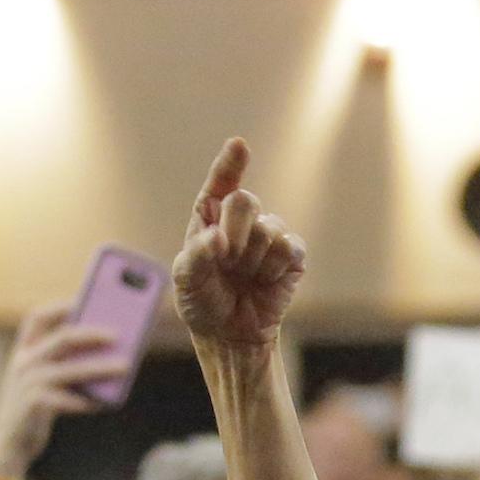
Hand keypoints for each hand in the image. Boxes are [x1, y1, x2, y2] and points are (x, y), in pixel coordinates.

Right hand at [0, 302, 133, 479]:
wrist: (9, 444)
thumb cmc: (35, 409)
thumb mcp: (44, 381)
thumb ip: (66, 365)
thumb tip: (112, 354)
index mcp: (23, 351)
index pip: (38, 317)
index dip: (62, 305)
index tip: (87, 298)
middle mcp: (23, 362)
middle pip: (62, 338)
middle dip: (92, 333)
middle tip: (119, 334)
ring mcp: (28, 383)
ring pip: (71, 369)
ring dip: (101, 367)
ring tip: (125, 366)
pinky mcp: (35, 405)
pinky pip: (70, 400)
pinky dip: (91, 401)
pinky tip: (106, 403)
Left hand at [172, 139, 305, 348]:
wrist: (231, 333)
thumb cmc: (203, 301)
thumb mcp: (186, 280)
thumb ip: (196, 255)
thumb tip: (218, 239)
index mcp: (210, 218)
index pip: (220, 184)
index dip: (230, 164)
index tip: (239, 145)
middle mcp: (241, 222)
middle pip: (245, 200)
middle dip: (236, 231)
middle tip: (227, 260)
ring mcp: (269, 236)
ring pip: (269, 228)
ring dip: (253, 260)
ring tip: (244, 277)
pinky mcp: (293, 255)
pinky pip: (290, 247)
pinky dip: (274, 268)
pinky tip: (266, 281)